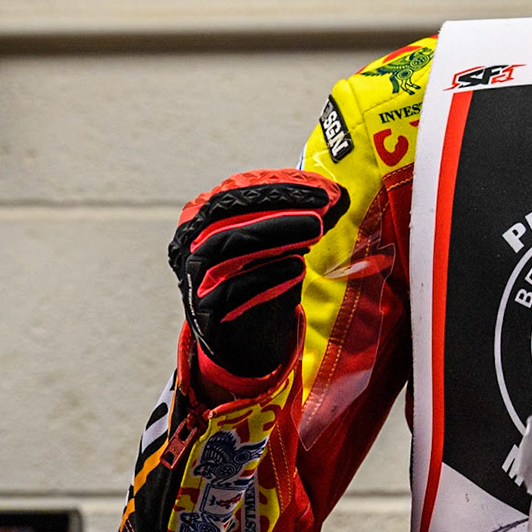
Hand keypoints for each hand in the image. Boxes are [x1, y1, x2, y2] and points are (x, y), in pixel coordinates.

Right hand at [168, 169, 349, 383]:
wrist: (244, 343)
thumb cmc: (261, 283)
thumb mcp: (283, 247)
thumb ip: (304, 221)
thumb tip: (340, 195)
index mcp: (204, 219)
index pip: (238, 192)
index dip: (280, 188)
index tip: (323, 190)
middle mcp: (190, 244)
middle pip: (226, 213)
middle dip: (276, 205)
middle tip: (322, 206)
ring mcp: (193, 277)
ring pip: (224, 245)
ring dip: (272, 232)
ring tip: (315, 229)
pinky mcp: (202, 312)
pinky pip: (230, 289)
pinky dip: (265, 275)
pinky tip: (298, 266)